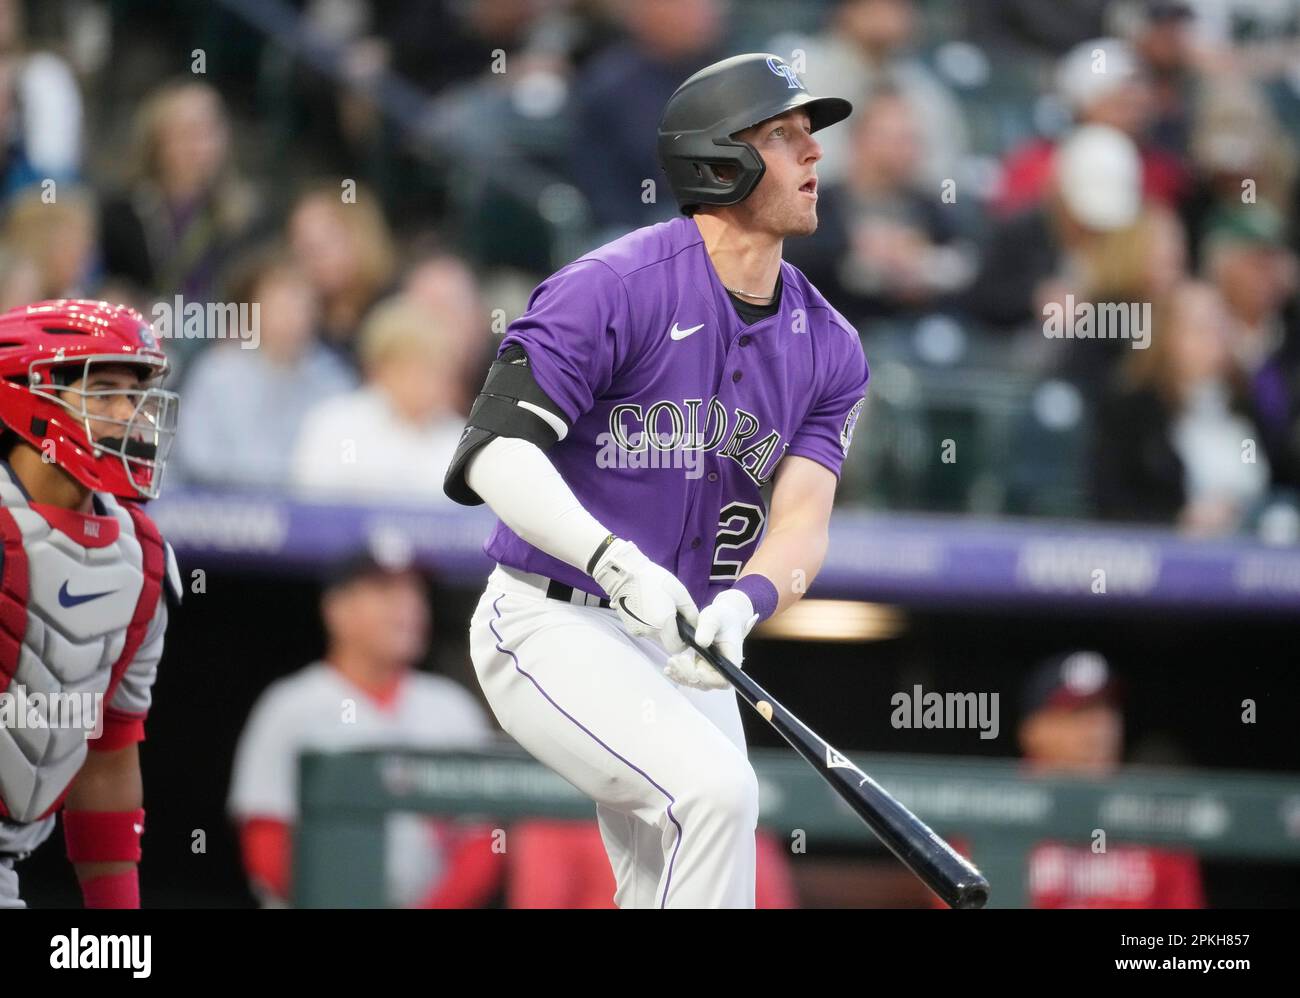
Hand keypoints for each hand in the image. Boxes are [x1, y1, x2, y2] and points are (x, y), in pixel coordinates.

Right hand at [592, 539, 697, 654]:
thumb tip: (697, 625)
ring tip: (658, 607)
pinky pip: (644, 630)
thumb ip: (691, 612)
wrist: (625, 573)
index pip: (677, 648)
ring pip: (654, 636)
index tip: (684, 629)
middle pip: (665, 642)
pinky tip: (647, 607)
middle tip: (672, 614)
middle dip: (671, 633)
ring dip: (659, 628)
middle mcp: (649, 632)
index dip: (683, 642)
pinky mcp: (628, 626)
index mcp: (663, 624)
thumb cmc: (654, 579)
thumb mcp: (679, 592)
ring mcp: (637, 630)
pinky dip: (648, 624)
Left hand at [664, 588, 758, 690]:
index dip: (710, 679)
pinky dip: (678, 674)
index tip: (697, 669)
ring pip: (696, 682)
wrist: (721, 618)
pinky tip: (668, 669)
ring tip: (670, 662)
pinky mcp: (702, 668)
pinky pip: (690, 677)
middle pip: (707, 684)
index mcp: (731, 660)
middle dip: (689, 675)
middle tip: (676, 660)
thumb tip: (701, 643)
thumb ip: (708, 628)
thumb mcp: (714, 618)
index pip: (723, 680)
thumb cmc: (721, 617)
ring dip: (681, 676)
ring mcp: (711, 670)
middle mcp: (722, 669)